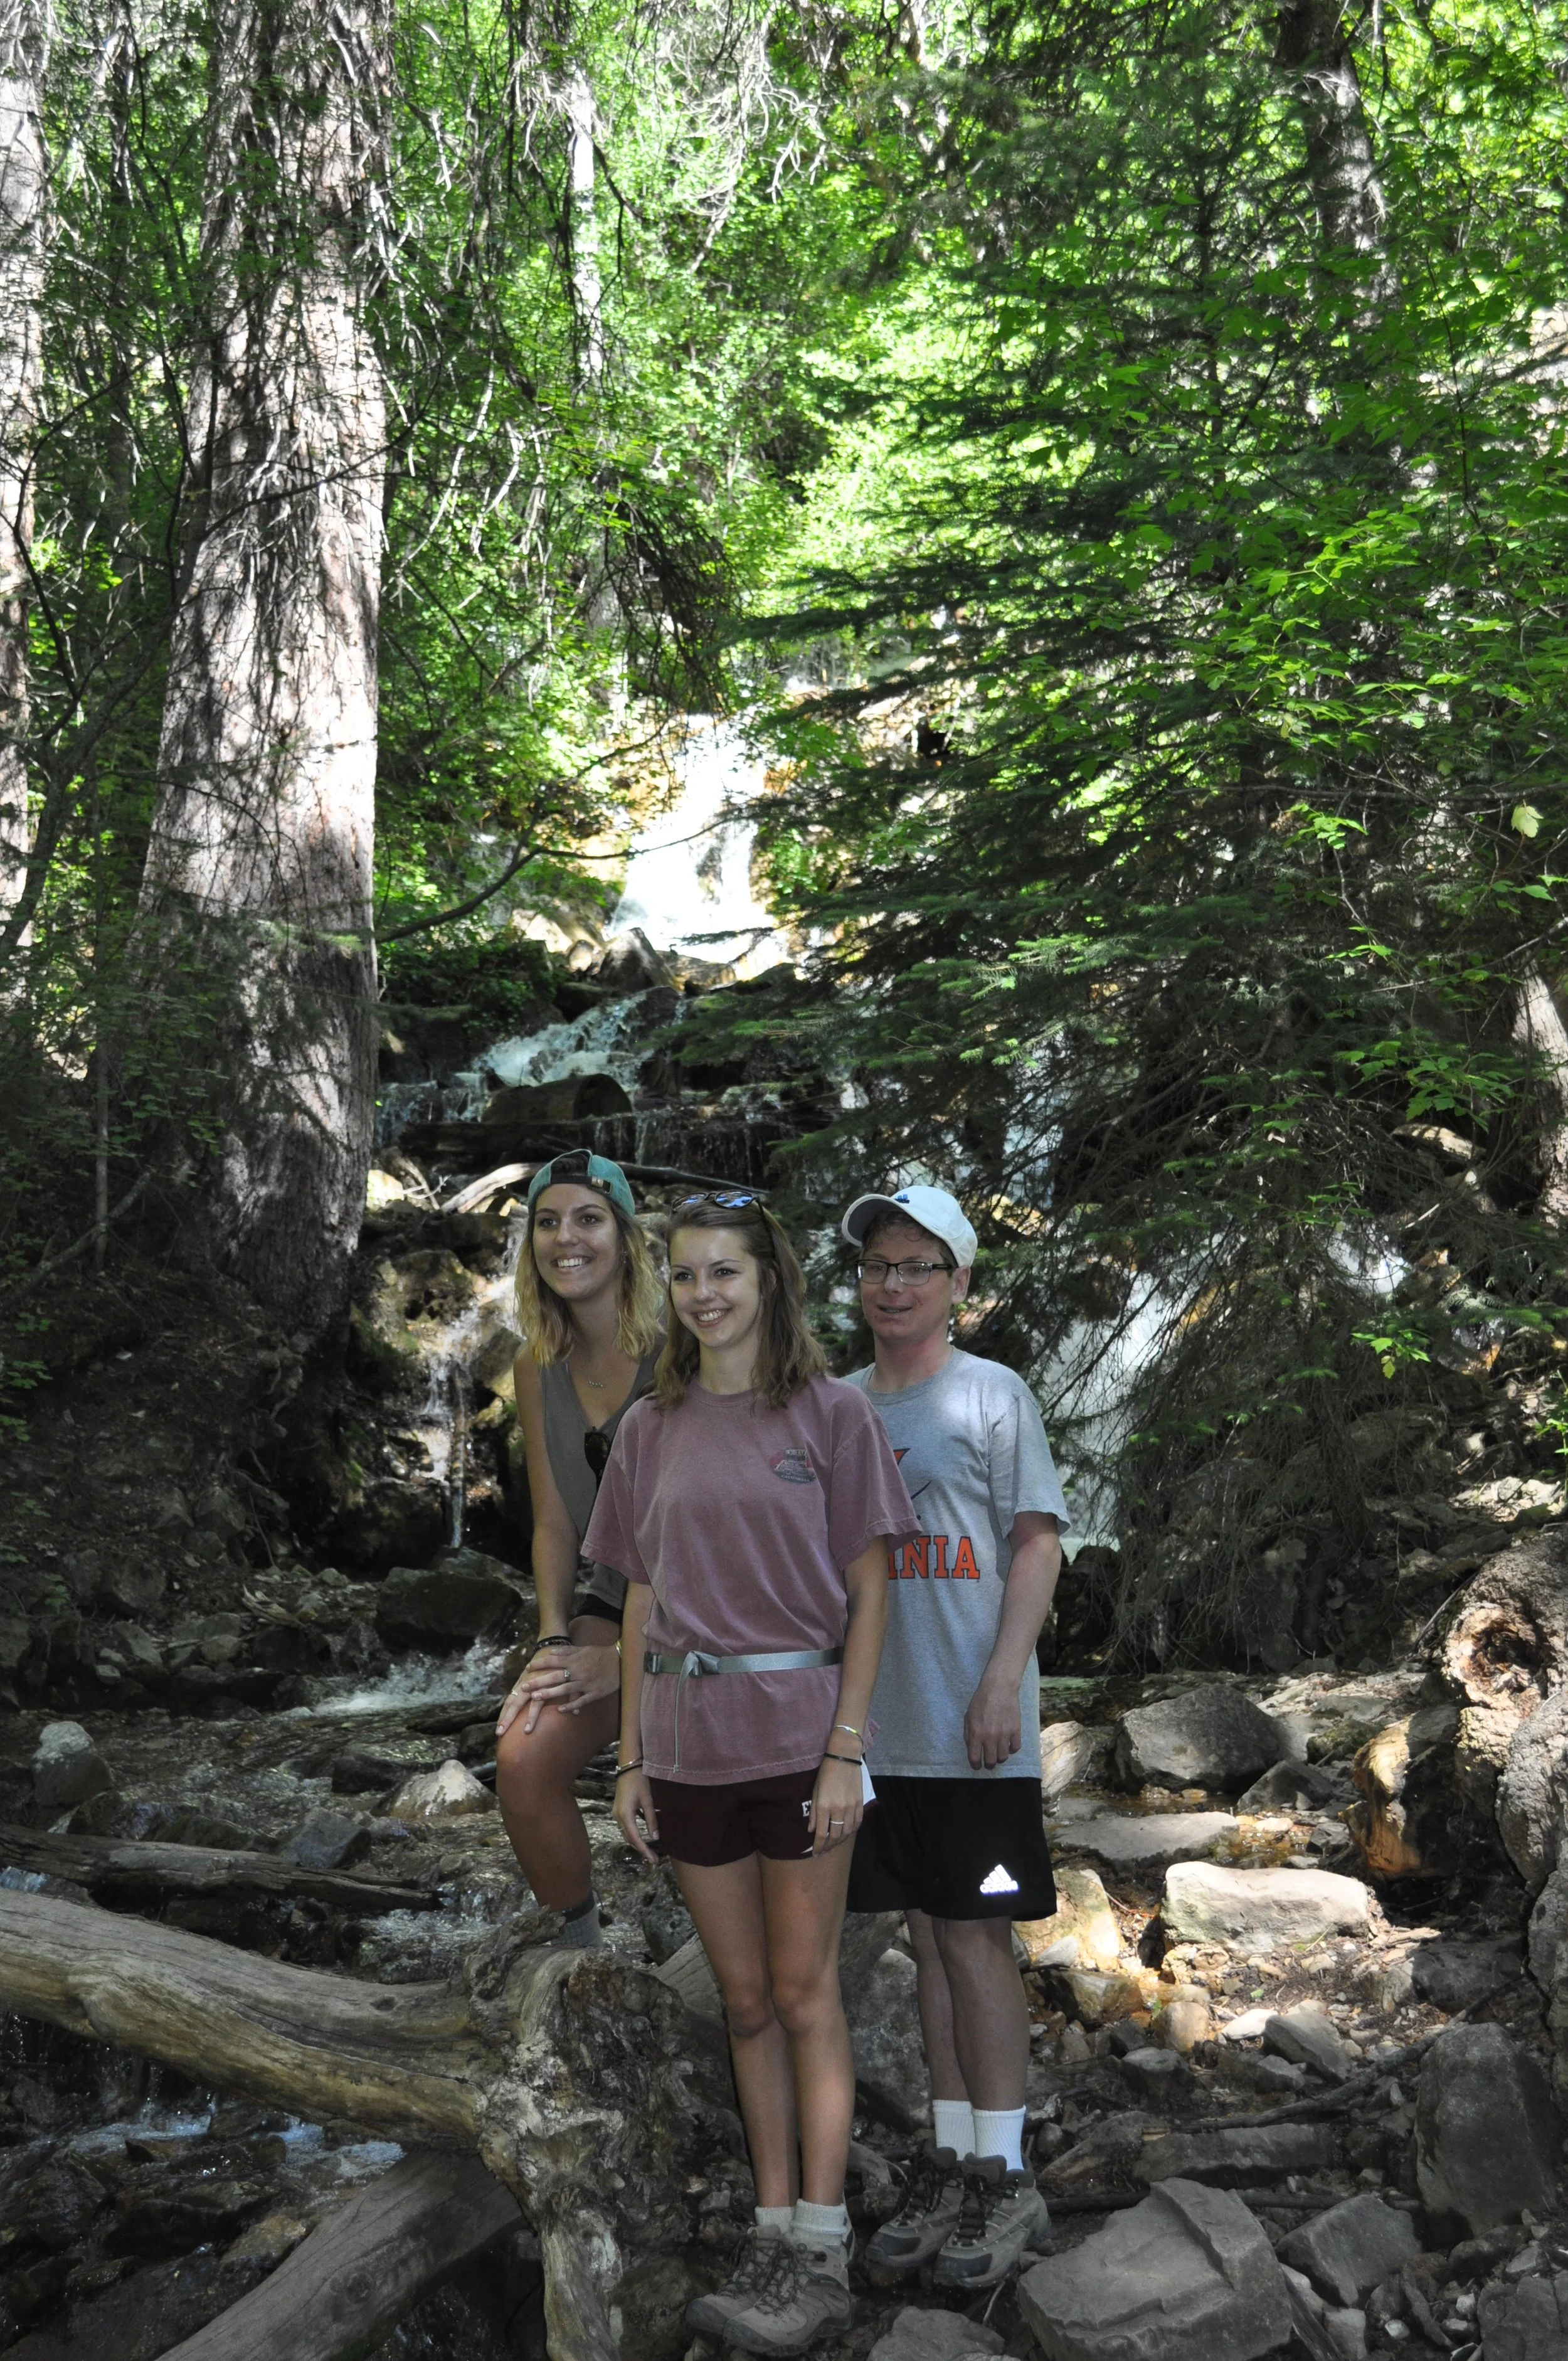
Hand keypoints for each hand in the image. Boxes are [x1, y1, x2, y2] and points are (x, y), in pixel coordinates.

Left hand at [496, 1641, 620, 1736]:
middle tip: (524, 1687)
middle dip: (539, 1681)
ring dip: (550, 1694)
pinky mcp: (595, 1693)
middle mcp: (578, 1671)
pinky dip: (571, 1706)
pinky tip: (560, 1710)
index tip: (527, 1667)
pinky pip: (581, 1701)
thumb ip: (567, 1650)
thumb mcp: (583, 1649)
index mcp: (575, 1660)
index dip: (539, 1664)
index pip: (553, 1660)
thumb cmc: (600, 1654)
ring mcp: (586, 1683)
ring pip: (565, 1689)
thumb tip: (552, 1650)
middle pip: (555, 1676)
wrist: (621, 1661)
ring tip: (536, 1698)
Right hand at [614, 1769, 659, 1863]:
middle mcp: (617, 1816)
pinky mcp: (618, 1810)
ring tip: (649, 1851)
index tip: (653, 1860)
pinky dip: (633, 1834)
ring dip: (637, 1843)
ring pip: (626, 1834)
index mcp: (625, 1815)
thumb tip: (655, 1838)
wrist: (629, 1765)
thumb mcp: (648, 1800)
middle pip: (629, 1839)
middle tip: (654, 1859)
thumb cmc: (639, 1780)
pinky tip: (642, 1837)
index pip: (635, 1839)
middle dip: (641, 1849)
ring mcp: (616, 1813)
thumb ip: (651, 1819)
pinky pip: (626, 1827)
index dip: (644, 1851)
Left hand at [808, 1754, 864, 1854]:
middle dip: (828, 1846)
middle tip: (824, 1850)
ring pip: (847, 1832)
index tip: (815, 1853)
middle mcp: (838, 1809)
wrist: (844, 1757)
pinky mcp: (860, 1803)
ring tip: (834, 1843)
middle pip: (835, 1836)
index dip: (818, 1846)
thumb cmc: (826, 1773)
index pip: (821, 1834)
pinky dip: (852, 1831)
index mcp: (824, 1806)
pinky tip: (847, 1833)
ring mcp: (851, 1807)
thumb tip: (811, 1830)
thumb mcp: (815, 1791)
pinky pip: (857, 1823)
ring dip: (840, 1841)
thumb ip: (813, 1812)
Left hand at [964, 1672, 1022, 1769]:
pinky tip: (1008, 1744)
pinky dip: (1011, 1749)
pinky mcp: (1016, 1730)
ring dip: (1000, 1758)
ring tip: (998, 1753)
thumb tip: (972, 1749)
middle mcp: (990, 1737)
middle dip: (988, 1764)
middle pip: (991, 1761)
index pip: (975, 1759)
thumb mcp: (967, 1717)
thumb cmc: (980, 1701)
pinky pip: (1015, 1748)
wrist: (999, 1688)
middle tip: (988, 1761)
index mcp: (976, 1734)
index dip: (975, 1765)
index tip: (977, 1766)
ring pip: (1003, 1758)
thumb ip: (968, 1734)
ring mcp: (1004, 1734)